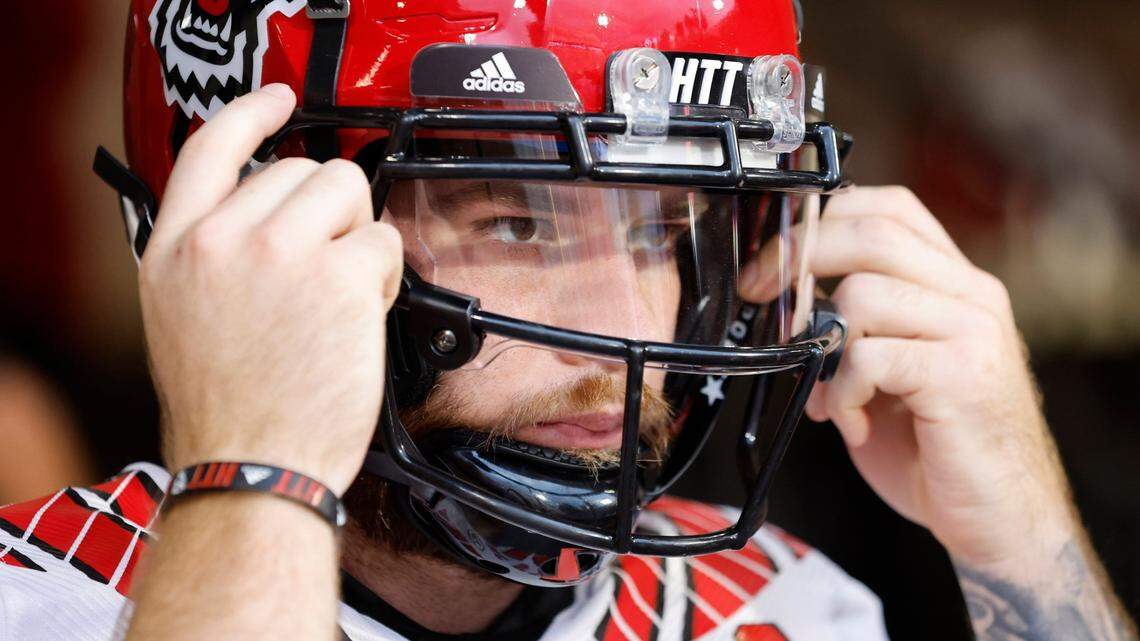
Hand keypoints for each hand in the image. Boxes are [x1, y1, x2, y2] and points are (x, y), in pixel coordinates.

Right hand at [139, 84, 402, 494]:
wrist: (251, 470)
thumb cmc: (230, 412)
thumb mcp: (185, 316)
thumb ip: (216, 252)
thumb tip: (271, 212)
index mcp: (176, 248)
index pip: (211, 147)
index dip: (252, 113)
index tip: (280, 100)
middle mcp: (222, 239)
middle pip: (302, 168)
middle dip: (327, 213)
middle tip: (321, 273)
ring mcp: (279, 252)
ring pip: (348, 190)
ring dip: (357, 236)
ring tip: (339, 295)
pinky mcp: (337, 275)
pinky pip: (383, 240)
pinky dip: (383, 274)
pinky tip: (358, 315)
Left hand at [741, 186, 1075, 573]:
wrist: (999, 516)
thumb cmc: (936, 445)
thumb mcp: (890, 368)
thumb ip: (853, 324)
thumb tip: (781, 294)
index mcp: (954, 283)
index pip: (888, 208)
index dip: (820, 221)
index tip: (772, 261)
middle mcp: (972, 294)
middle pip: (871, 234)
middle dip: (798, 261)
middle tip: (761, 297)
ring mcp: (973, 331)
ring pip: (864, 294)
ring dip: (822, 346)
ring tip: (828, 394)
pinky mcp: (963, 376)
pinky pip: (869, 356)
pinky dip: (841, 390)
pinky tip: (852, 420)